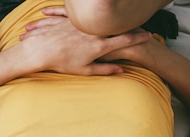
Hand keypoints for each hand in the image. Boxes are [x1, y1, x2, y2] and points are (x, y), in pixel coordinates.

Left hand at [19, 7, 151, 75]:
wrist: (41, 51)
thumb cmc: (61, 63)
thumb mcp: (85, 70)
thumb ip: (104, 70)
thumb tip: (121, 71)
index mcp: (100, 45)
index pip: (125, 40)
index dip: (138, 38)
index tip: (148, 36)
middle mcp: (94, 32)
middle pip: (117, 27)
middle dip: (129, 26)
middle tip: (141, 26)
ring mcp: (86, 23)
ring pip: (102, 19)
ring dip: (111, 18)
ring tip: (120, 17)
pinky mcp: (74, 17)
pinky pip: (87, 14)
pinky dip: (91, 14)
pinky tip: (96, 12)